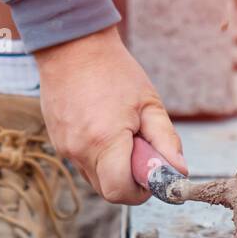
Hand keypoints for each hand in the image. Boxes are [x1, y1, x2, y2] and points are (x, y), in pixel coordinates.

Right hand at [33, 26, 185, 203]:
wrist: (71, 45)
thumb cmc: (115, 71)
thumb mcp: (149, 104)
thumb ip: (167, 141)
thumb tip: (179, 172)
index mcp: (105, 141)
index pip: (121, 192)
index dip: (141, 191)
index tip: (152, 173)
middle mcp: (80, 150)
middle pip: (108, 191)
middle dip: (129, 181)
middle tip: (140, 152)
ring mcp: (65, 147)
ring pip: (95, 179)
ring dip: (113, 169)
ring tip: (121, 135)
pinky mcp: (58, 141)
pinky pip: (83, 164)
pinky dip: (99, 157)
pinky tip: (104, 128)